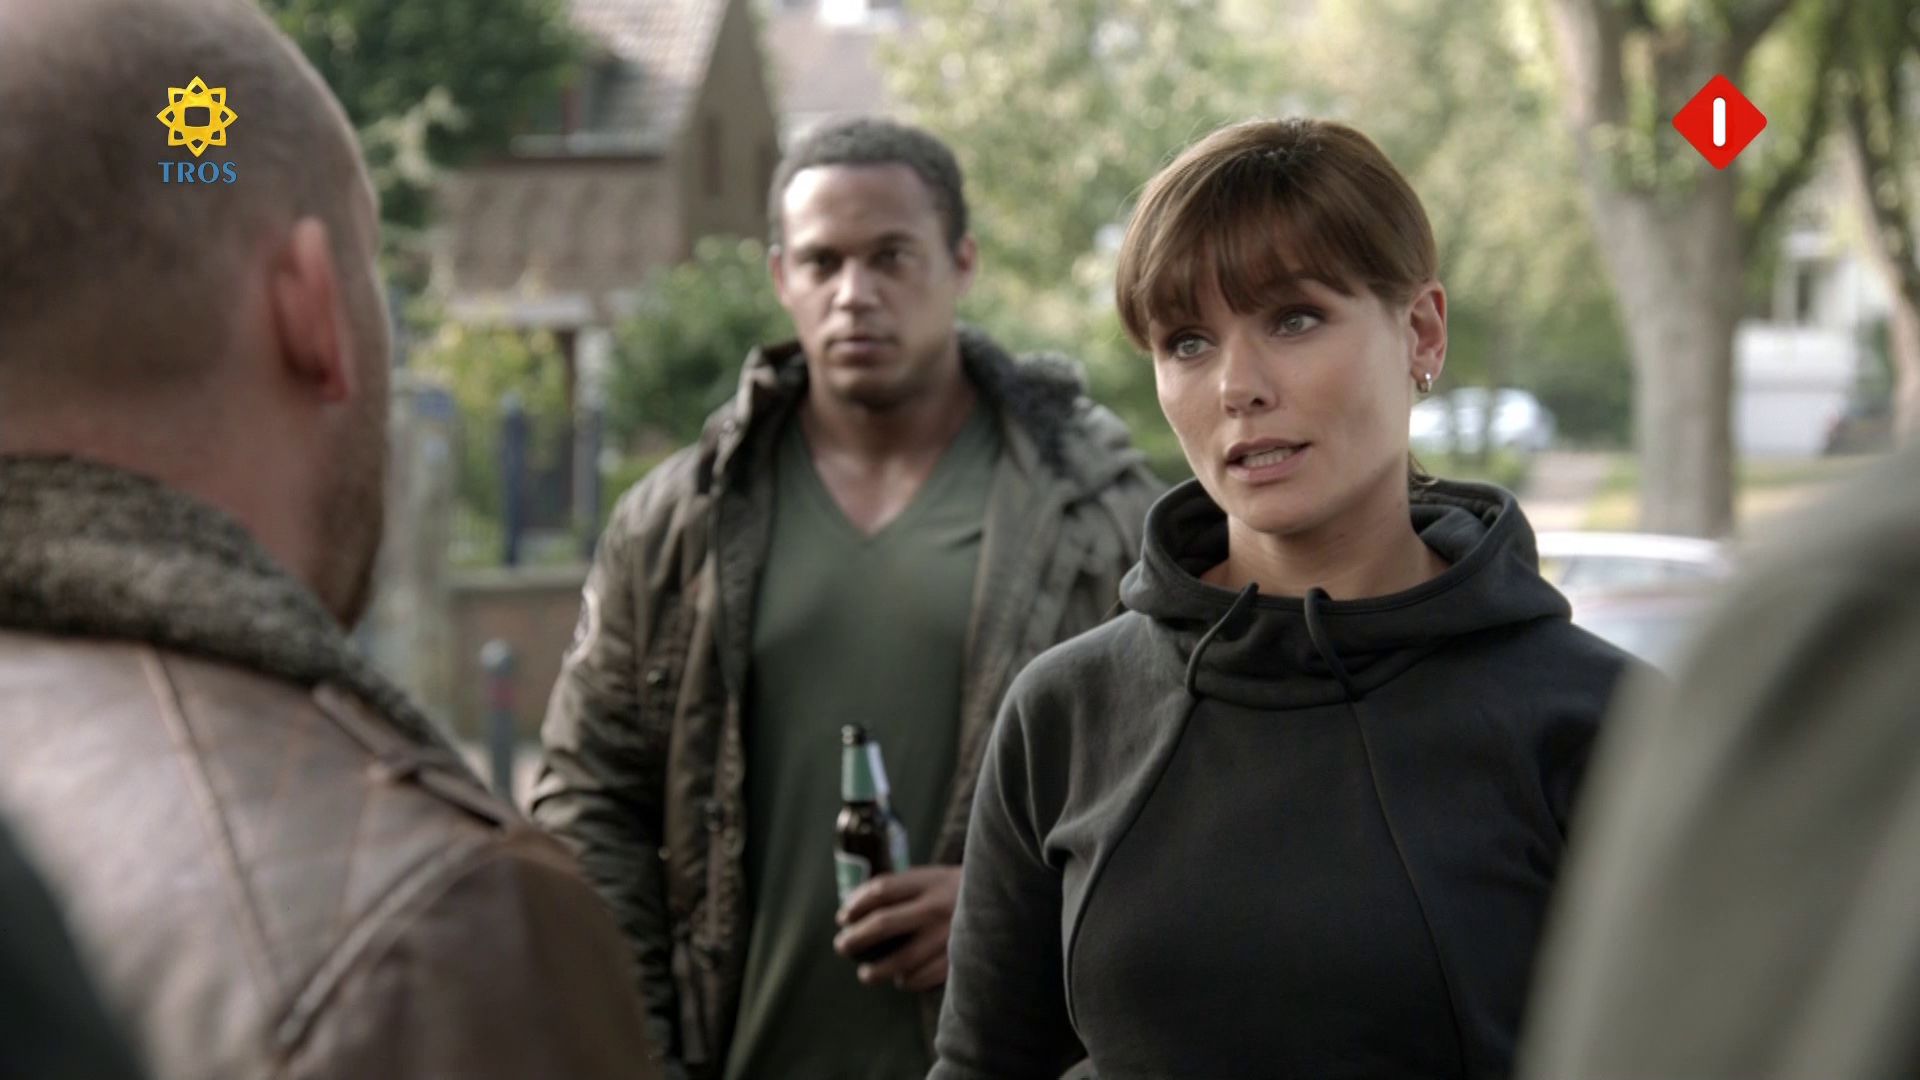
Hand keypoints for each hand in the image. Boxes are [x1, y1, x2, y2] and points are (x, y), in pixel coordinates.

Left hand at [833, 865, 960, 991]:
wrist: (1008, 900)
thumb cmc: (957, 891)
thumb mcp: (933, 877)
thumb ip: (901, 888)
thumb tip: (853, 908)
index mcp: (929, 881)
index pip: (881, 890)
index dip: (855, 905)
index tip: (843, 918)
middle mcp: (937, 906)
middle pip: (884, 923)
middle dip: (856, 938)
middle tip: (842, 947)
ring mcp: (949, 934)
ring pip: (902, 959)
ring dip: (877, 970)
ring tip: (866, 975)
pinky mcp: (960, 958)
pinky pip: (923, 977)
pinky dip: (907, 981)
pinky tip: (900, 979)